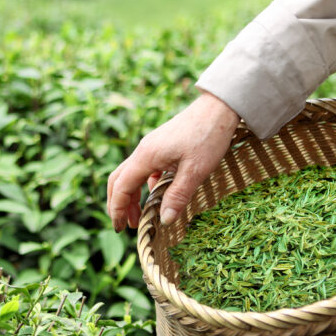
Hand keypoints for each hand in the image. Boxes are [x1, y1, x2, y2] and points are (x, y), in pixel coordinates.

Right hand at [106, 91, 239, 231]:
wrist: (219, 108)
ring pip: (131, 174)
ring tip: (139, 216)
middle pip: (119, 179)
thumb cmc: (207, 137)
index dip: (117, 208)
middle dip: (118, 204)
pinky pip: (145, 168)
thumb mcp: (195, 171)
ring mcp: (152, 147)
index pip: (121, 186)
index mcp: (146, 156)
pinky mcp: (161, 146)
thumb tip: (165, 220)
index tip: (119, 228)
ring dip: (131, 196)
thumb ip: (177, 196)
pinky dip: (145, 185)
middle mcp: (144, 151)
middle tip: (124, 225)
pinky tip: (157, 195)